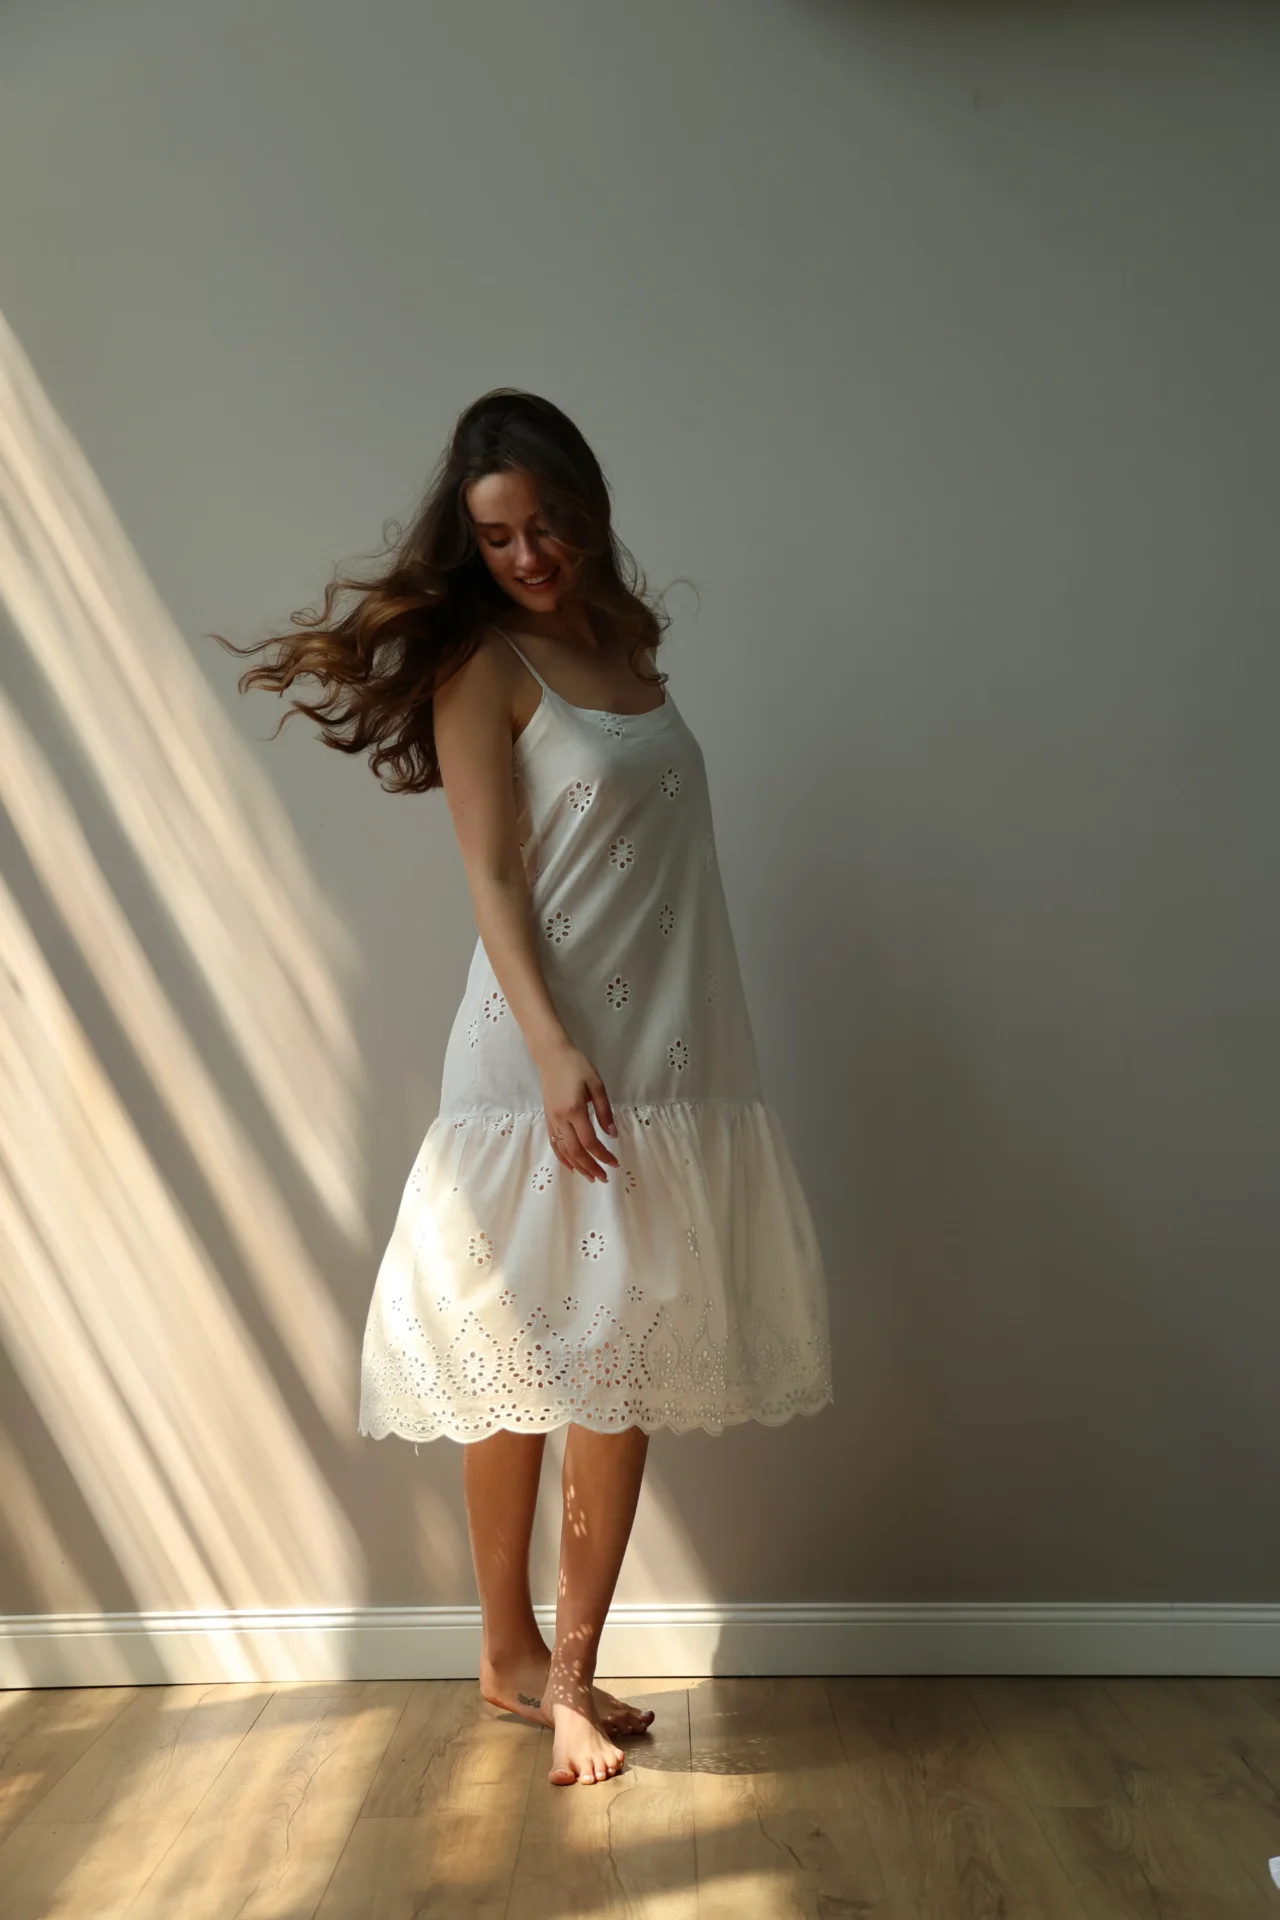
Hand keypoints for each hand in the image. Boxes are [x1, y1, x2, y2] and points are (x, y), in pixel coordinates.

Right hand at [538, 1042, 619, 1181]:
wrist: (552, 1055)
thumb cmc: (577, 1066)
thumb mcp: (597, 1085)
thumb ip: (605, 1111)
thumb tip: (612, 1135)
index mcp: (575, 1110)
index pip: (590, 1141)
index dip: (602, 1155)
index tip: (614, 1163)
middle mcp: (561, 1119)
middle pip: (576, 1151)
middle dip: (590, 1167)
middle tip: (603, 1177)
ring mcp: (552, 1120)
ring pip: (563, 1150)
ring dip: (577, 1166)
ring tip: (590, 1176)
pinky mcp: (548, 1118)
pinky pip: (554, 1143)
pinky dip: (562, 1157)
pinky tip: (571, 1165)